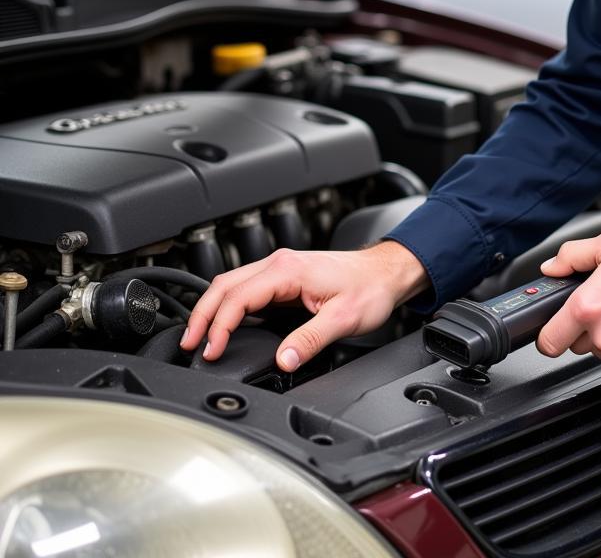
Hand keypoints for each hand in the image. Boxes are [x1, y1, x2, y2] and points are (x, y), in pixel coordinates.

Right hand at [179, 241, 427, 371]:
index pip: (238, 297)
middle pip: (224, 285)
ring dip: (213, 309)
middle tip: (189, 345)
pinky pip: (246, 288)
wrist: (387, 272)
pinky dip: (229, 306)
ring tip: (200, 338)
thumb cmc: (370, 288)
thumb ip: (310, 340)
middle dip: (202, 315)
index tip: (211, 351)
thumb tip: (283, 360)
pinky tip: (225, 324)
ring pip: (232, 284)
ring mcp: (281, 268)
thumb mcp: (343, 319)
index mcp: (288, 270)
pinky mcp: (285, 276)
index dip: (219, 326)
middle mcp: (280, 264)